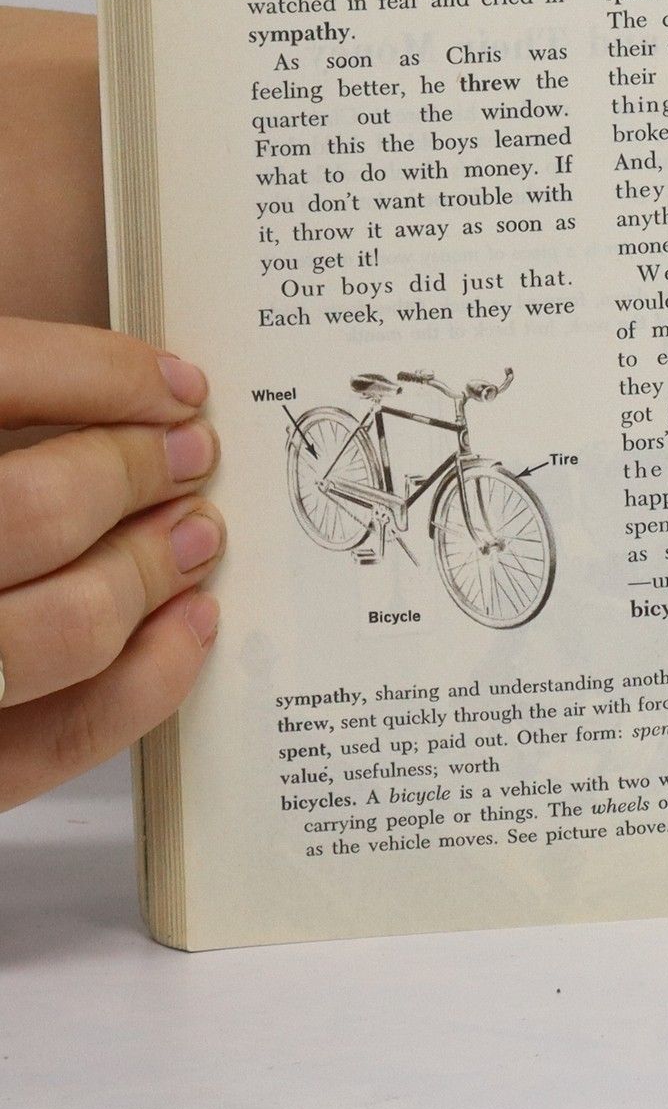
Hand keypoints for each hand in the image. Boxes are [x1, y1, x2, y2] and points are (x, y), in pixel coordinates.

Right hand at [0, 326, 224, 807]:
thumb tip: (125, 391)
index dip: (98, 373)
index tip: (171, 383)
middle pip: (34, 509)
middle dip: (133, 473)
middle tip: (189, 456)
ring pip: (61, 628)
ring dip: (149, 573)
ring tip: (192, 534)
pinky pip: (61, 736)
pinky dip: (147, 678)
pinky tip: (183, 625)